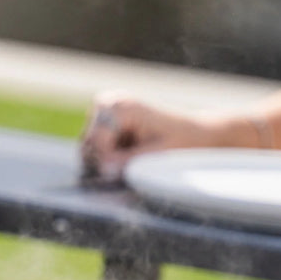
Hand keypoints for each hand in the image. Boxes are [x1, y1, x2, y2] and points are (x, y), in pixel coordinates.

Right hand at [79, 91, 218, 182]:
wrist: (192, 134)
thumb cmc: (179, 142)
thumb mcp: (155, 155)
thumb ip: (127, 162)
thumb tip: (104, 170)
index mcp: (121, 106)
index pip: (96, 140)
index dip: (105, 162)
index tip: (119, 175)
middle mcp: (108, 104)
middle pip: (88, 144)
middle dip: (103, 162)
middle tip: (126, 171)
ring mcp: (104, 114)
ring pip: (88, 150)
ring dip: (105, 162)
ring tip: (131, 162)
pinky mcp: (105, 125)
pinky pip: (94, 151)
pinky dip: (108, 160)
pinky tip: (127, 158)